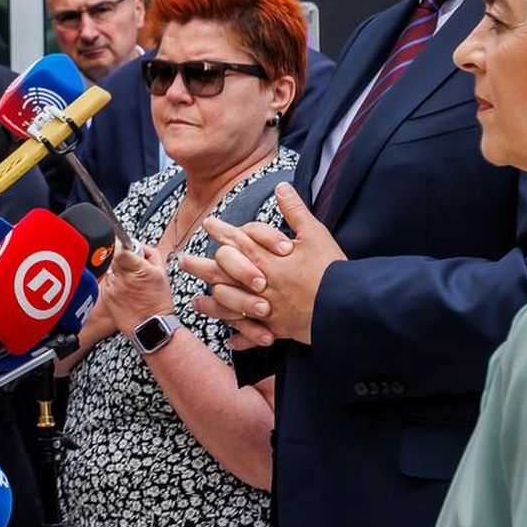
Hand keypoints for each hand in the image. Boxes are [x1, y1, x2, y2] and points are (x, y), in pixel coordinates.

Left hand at [100, 242, 175, 336]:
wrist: (150, 327)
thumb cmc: (158, 303)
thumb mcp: (162, 273)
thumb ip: (151, 254)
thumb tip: (140, 246)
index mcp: (138, 269)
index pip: (122, 250)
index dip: (123, 247)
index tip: (124, 247)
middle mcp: (123, 277)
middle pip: (115, 258)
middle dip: (123, 261)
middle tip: (133, 270)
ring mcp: (113, 287)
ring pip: (111, 271)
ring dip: (118, 274)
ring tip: (130, 286)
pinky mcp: (106, 296)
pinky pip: (106, 283)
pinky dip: (113, 285)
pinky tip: (124, 293)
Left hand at [182, 184, 345, 345]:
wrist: (342, 307)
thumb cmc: (329, 269)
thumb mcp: (314, 233)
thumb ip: (294, 210)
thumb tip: (281, 186)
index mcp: (265, 258)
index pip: (236, 240)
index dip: (221, 230)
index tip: (208, 224)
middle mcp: (258, 283)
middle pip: (221, 273)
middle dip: (200, 266)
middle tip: (183, 262)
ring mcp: (264, 307)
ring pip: (228, 305)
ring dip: (210, 303)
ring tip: (196, 301)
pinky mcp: (275, 327)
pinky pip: (251, 335)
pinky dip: (240, 339)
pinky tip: (230, 340)